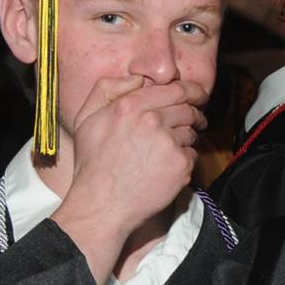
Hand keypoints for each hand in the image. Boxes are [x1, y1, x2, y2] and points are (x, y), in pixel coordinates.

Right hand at [51, 76, 205, 280]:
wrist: (101, 205)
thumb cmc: (92, 164)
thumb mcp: (87, 118)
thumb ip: (107, 89)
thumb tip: (137, 79)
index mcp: (130, 106)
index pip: (173, 89)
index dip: (191, 90)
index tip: (198, 95)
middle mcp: (151, 120)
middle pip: (187, 108)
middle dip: (195, 113)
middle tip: (196, 120)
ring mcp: (168, 142)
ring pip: (191, 131)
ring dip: (186, 137)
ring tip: (169, 150)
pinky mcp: (179, 164)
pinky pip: (192, 154)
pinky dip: (184, 159)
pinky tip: (167, 167)